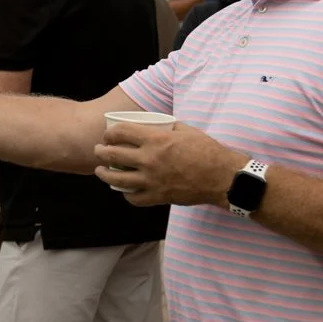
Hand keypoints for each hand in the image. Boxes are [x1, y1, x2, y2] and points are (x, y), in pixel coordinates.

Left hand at [93, 121, 244, 206]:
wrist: (223, 177)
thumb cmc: (208, 151)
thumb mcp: (187, 130)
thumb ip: (168, 126)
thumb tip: (156, 123)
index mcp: (156, 139)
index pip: (121, 132)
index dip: (110, 133)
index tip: (108, 134)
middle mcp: (149, 159)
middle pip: (113, 154)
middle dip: (101, 151)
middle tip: (99, 150)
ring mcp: (152, 180)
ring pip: (116, 178)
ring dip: (104, 174)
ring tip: (100, 171)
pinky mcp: (158, 196)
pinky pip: (133, 198)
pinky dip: (126, 194)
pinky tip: (124, 189)